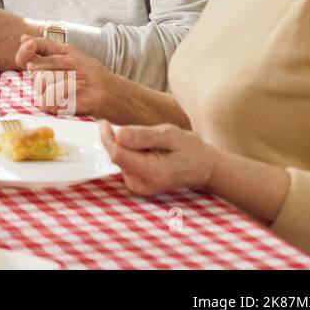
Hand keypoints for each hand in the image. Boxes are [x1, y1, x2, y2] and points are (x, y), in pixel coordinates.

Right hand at [16, 34, 117, 118]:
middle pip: (33, 67)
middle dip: (56, 62)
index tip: (31, 45)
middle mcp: (39, 78)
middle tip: (72, 63)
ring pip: (40, 81)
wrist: (104, 88)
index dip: (23, 51)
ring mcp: (44, 92)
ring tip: (79, 77)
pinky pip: (47, 96)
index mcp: (41, 64)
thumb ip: (44, 44)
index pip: (22, 58)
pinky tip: (77, 86)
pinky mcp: (51, 107)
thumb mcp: (67, 50)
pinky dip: (64, 89)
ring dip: (63, 75)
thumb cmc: (87, 69)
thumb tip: (22, 38)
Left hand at [98, 121, 218, 195]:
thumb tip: (118, 134)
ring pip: (119, 159)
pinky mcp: (136, 185)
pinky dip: (130, 153)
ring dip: (126, 146)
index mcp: (152, 172)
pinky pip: (124, 164)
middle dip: (119, 140)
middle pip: (116, 156)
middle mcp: (142, 184)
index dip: (107, 137)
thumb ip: (144, 135)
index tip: (104, 122)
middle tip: (139, 131)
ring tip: (150, 143)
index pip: (117, 154)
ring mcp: (139, 187)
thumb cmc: (191, 150)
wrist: (205, 169)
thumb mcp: (170, 135)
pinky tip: (147, 151)